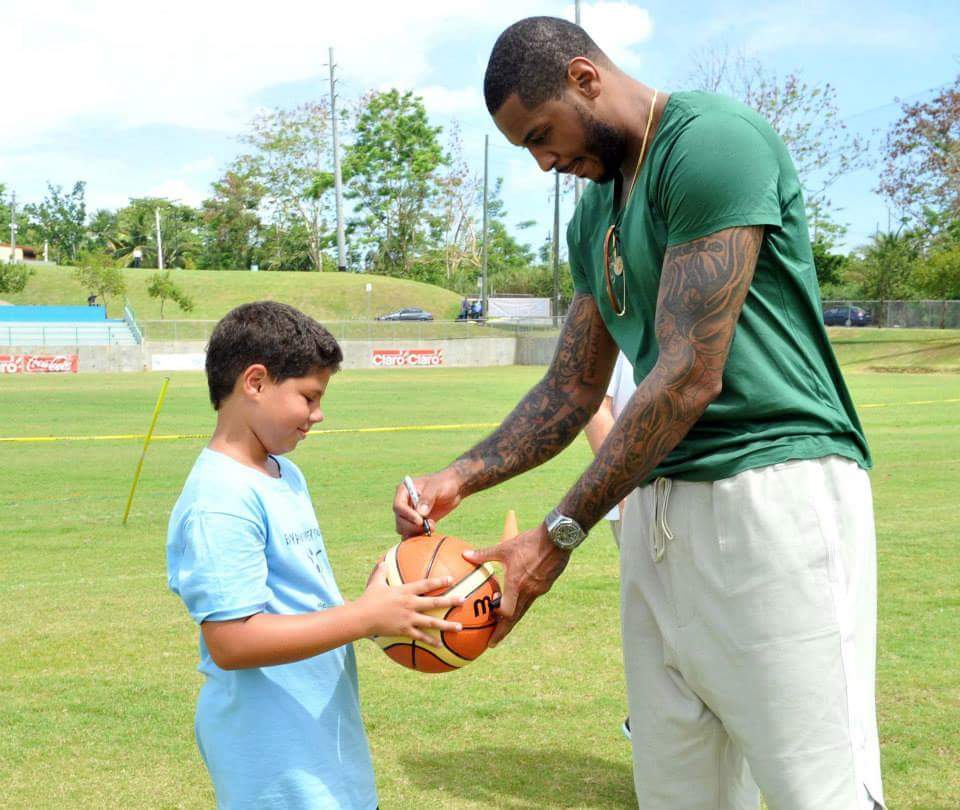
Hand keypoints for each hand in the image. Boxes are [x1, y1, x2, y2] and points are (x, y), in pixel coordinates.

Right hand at [356, 564, 464, 647]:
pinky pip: (420, 636)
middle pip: (434, 602)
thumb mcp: (375, 583)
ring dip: (447, 625)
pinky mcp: (404, 630)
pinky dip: (430, 640)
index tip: (452, 580)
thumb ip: (381, 572)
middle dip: (450, 601)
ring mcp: (408, 618)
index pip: (426, 584)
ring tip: (459, 627)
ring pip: (431, 622)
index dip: (439, 581)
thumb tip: (382, 562)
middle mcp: (410, 604)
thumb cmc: (368, 599)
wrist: (362, 617)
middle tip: (463, 600)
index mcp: (405, 591)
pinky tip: (440, 644)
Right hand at [392, 469, 463, 537]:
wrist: (453, 489)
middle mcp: (403, 503)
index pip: (398, 506)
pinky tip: (430, 531)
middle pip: (400, 520)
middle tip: (430, 524)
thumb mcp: (437, 487)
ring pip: (403, 529)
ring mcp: (409, 514)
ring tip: (432, 526)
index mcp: (404, 491)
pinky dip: (418, 536)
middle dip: (413, 526)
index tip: (420, 520)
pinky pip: (411, 534)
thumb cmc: (444, 483)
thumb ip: (428, 498)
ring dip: (417, 531)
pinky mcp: (416, 522)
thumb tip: (420, 513)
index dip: (408, 515)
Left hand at [464, 524, 568, 646]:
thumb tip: (466, 555)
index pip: (507, 612)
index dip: (498, 622)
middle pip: (515, 618)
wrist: (558, 538)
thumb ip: (485, 554)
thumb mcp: (505, 547)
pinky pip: (532, 598)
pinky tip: (517, 598)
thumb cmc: (529, 541)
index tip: (489, 628)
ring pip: (524, 609)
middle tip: (493, 643)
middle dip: (503, 631)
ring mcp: (539, 589)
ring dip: (512, 617)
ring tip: (502, 622)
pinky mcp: (546, 584)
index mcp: (517, 584)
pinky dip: (522, 603)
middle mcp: (529, 591)